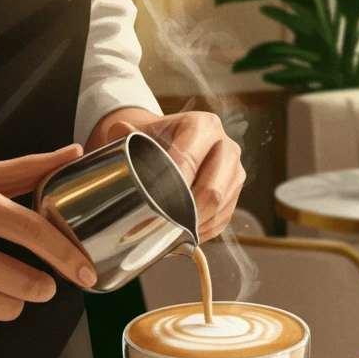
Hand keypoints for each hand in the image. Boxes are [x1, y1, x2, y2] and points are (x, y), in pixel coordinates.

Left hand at [88, 108, 245, 242]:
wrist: (174, 140)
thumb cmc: (156, 138)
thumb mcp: (141, 131)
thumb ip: (127, 133)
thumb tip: (122, 131)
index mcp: (204, 126)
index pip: (189, 161)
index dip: (171, 187)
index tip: (153, 205)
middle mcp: (227, 145)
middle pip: (212, 189)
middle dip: (187, 213)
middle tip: (164, 225)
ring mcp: (236, 169)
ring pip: (220, 206)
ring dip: (196, 223)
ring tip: (174, 231)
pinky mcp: (236, 189)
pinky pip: (224, 215)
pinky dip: (205, 228)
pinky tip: (186, 232)